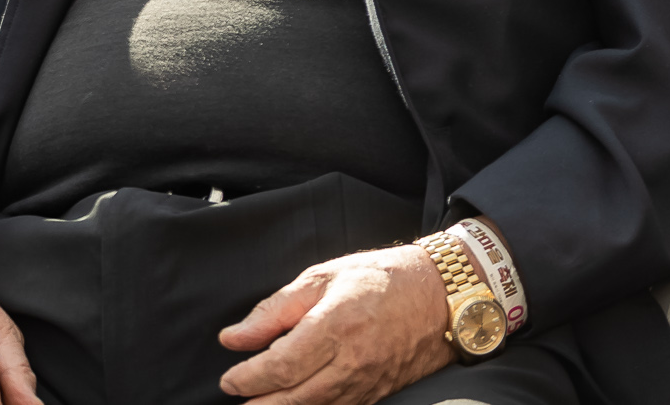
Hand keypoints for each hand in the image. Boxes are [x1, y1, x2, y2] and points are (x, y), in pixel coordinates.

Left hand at [217, 242, 451, 403]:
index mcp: (333, 326)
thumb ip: (274, 311)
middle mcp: (353, 361)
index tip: (228, 381)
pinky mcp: (382, 392)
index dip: (250, 378)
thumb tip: (234, 337)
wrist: (441, 296)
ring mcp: (370, 381)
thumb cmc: (378, 278)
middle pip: (297, 397)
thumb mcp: (320, 278)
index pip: (282, 365)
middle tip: (238, 404)